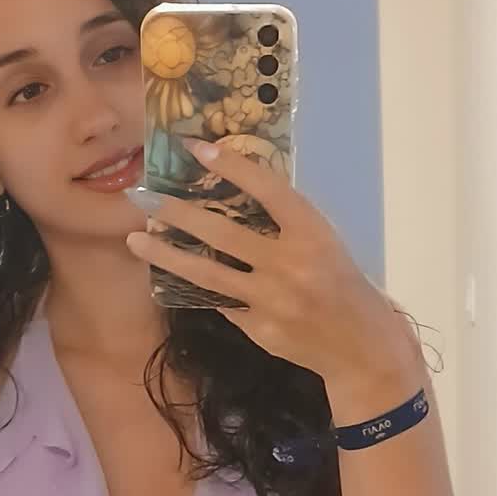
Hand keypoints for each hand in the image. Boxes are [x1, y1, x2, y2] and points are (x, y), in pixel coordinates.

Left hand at [125, 138, 426, 414]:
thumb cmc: (344, 284)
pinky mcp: (257, 328)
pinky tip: (174, 273)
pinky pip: (220, 301)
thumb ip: (286, 224)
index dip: (233, 167)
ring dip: (167, 255)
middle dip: (178, 214)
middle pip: (222, 233)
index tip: (198, 149)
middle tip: (146, 199)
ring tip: (137, 241)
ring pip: (207, 274)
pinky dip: (199, 285)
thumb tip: (232, 196)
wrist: (359, 347)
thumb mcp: (325, 243)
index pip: (268, 190)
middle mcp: (290, 265)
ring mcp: (270, 300)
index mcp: (313, 235)